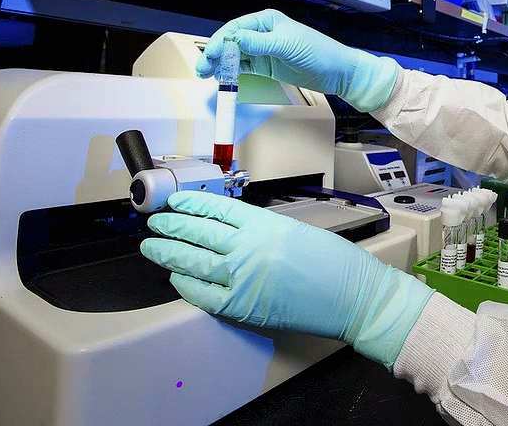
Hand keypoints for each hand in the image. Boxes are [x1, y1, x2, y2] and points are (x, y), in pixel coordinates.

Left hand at [140, 191, 432, 368]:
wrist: (355, 296)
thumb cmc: (335, 263)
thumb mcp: (295, 230)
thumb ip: (260, 229)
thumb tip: (229, 231)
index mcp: (263, 223)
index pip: (216, 208)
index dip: (191, 203)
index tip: (175, 201)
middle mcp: (248, 246)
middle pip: (197, 232)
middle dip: (172, 226)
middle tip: (154, 222)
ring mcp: (243, 277)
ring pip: (194, 261)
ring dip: (169, 252)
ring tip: (151, 246)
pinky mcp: (244, 306)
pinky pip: (204, 294)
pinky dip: (186, 285)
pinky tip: (175, 278)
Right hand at [196, 9, 399, 112]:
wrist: (337, 73)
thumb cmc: (318, 52)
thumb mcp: (287, 46)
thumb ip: (259, 43)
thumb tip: (234, 39)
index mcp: (266, 20)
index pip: (235, 29)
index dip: (220, 42)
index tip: (210, 56)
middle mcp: (262, 33)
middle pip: (231, 42)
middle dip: (215, 54)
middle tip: (202, 68)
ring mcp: (263, 50)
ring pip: (234, 56)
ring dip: (220, 65)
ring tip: (206, 75)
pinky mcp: (266, 66)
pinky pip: (243, 67)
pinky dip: (231, 72)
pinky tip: (222, 78)